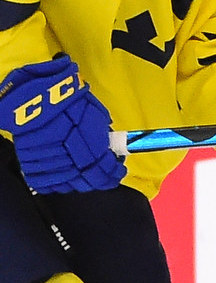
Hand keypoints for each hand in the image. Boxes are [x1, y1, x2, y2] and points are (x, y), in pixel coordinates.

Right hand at [0, 55, 126, 192]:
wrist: (37, 98)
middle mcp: (72, 158)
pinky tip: (64, 180)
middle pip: (89, 181)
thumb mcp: (97, 116)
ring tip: (84, 176)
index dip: (115, 173)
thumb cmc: (71, 102)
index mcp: (92, 147)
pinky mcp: (31, 163)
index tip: (118, 170)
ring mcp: (51, 163)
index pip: (106, 171)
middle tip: (105, 175)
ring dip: (79, 183)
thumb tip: (110, 148)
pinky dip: (56, 184)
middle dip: (100, 180)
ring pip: (69, 184)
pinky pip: (45, 183)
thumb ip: (104, 136)